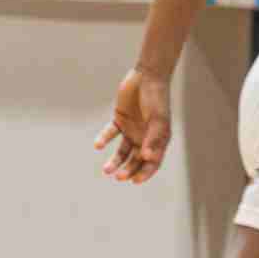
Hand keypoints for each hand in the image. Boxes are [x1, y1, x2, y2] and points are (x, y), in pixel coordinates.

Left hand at [94, 67, 173, 182]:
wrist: (147, 76)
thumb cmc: (156, 98)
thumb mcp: (157, 119)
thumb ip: (153, 138)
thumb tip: (148, 158)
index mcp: (159, 139)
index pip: (153, 161)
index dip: (145, 173)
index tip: (134, 181)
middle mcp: (146, 137)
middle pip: (137, 159)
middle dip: (128, 170)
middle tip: (118, 177)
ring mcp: (133, 129)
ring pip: (123, 151)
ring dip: (116, 161)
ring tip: (107, 170)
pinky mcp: (121, 120)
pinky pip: (111, 133)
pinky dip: (104, 139)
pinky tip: (98, 145)